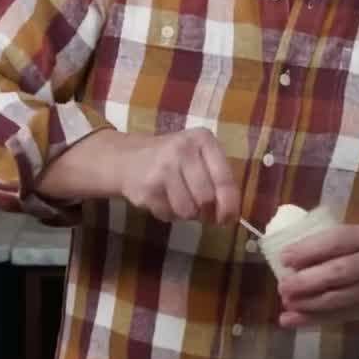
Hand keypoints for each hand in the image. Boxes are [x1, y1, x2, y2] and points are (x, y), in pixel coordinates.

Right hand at [116, 128, 239, 223]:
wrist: (128, 158)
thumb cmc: (174, 160)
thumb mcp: (199, 158)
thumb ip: (218, 180)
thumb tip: (230, 216)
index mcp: (203, 139)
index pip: (224, 178)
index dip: (230, 204)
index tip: (229, 219)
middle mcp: (183, 149)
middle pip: (206, 198)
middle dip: (206, 212)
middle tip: (202, 212)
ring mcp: (163, 168)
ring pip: (188, 210)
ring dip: (187, 214)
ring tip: (180, 201)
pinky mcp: (148, 187)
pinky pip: (169, 214)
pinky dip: (169, 214)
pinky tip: (163, 200)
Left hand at [275, 227, 358, 327]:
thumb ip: (339, 242)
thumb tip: (293, 254)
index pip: (338, 241)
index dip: (309, 250)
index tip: (284, 257)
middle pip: (339, 273)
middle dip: (307, 282)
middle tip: (282, 286)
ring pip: (339, 299)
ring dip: (308, 304)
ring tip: (285, 304)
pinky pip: (341, 316)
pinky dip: (315, 319)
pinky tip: (292, 320)